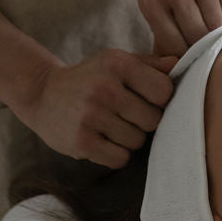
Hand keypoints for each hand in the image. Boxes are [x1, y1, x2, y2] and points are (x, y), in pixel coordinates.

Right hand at [19, 50, 176, 169]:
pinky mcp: (81, 142)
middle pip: (153, 119)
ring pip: (137, 141)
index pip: (164, 90)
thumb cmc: (89, 78)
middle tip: (127, 116)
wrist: (42, 94)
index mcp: (118, 64)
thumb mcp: (115, 62)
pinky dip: (116, 154)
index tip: (147, 99)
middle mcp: (105, 88)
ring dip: (129, 138)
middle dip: (145, 121)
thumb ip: (149, 64)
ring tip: (112, 126)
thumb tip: (179, 63)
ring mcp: (91, 116)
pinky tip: (103, 141)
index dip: (160, 99)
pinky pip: (119, 158)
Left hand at [137, 0, 221, 55]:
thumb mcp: (161, 4)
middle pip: (197, 36)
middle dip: (204, 38)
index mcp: (151, 0)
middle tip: (204, 27)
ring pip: (216, 24)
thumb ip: (162, 38)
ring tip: (209, 5)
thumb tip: (168, 75)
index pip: (173, 46)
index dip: (186, 53)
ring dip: (217, 21)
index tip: (192, 49)